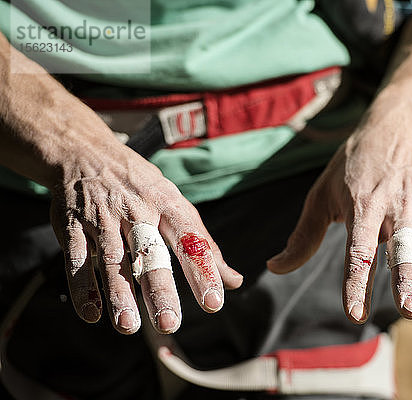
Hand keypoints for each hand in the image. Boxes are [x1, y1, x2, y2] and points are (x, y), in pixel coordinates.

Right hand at [0, 37, 241, 334]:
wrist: (84, 152)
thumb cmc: (141, 185)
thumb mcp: (175, 205)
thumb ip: (204, 246)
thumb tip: (235, 282)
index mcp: (167, 204)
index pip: (190, 240)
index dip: (202, 270)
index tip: (214, 303)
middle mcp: (137, 210)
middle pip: (150, 253)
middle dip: (160, 289)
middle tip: (169, 323)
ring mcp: (103, 218)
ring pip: (112, 260)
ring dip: (119, 294)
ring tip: (129, 326)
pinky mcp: (74, 227)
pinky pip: (78, 260)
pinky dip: (83, 287)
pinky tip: (92, 315)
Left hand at [267, 119, 411, 322]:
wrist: (396, 125)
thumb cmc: (353, 167)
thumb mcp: (321, 195)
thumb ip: (303, 237)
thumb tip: (274, 268)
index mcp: (362, 207)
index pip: (358, 251)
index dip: (356, 282)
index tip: (354, 313)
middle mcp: (397, 207)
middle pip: (404, 247)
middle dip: (409, 279)